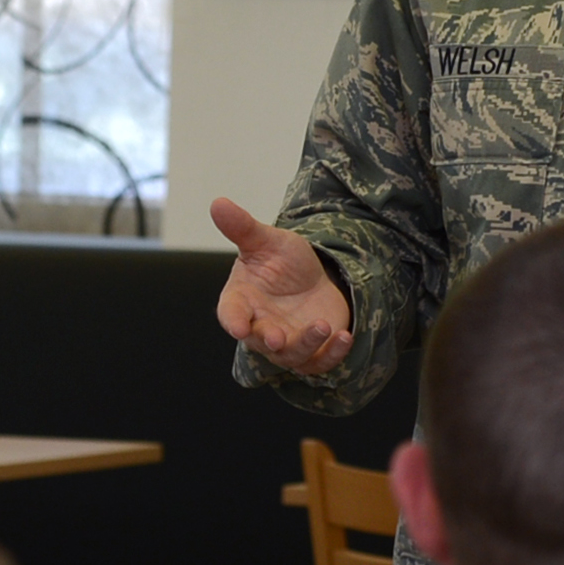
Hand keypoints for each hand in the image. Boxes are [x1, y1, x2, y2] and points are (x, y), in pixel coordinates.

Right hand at [212, 197, 353, 376]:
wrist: (311, 276)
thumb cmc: (280, 260)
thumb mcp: (265, 240)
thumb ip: (242, 227)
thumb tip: (218, 203)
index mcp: (241, 301)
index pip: (230, 314)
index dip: (233, 321)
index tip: (238, 327)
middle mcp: (260, 327)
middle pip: (260, 342)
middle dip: (269, 341)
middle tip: (277, 338)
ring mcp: (287, 342)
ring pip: (292, 356)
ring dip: (306, 345)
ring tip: (322, 326)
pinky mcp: (313, 351)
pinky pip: (321, 362)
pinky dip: (333, 354)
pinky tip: (345, 337)